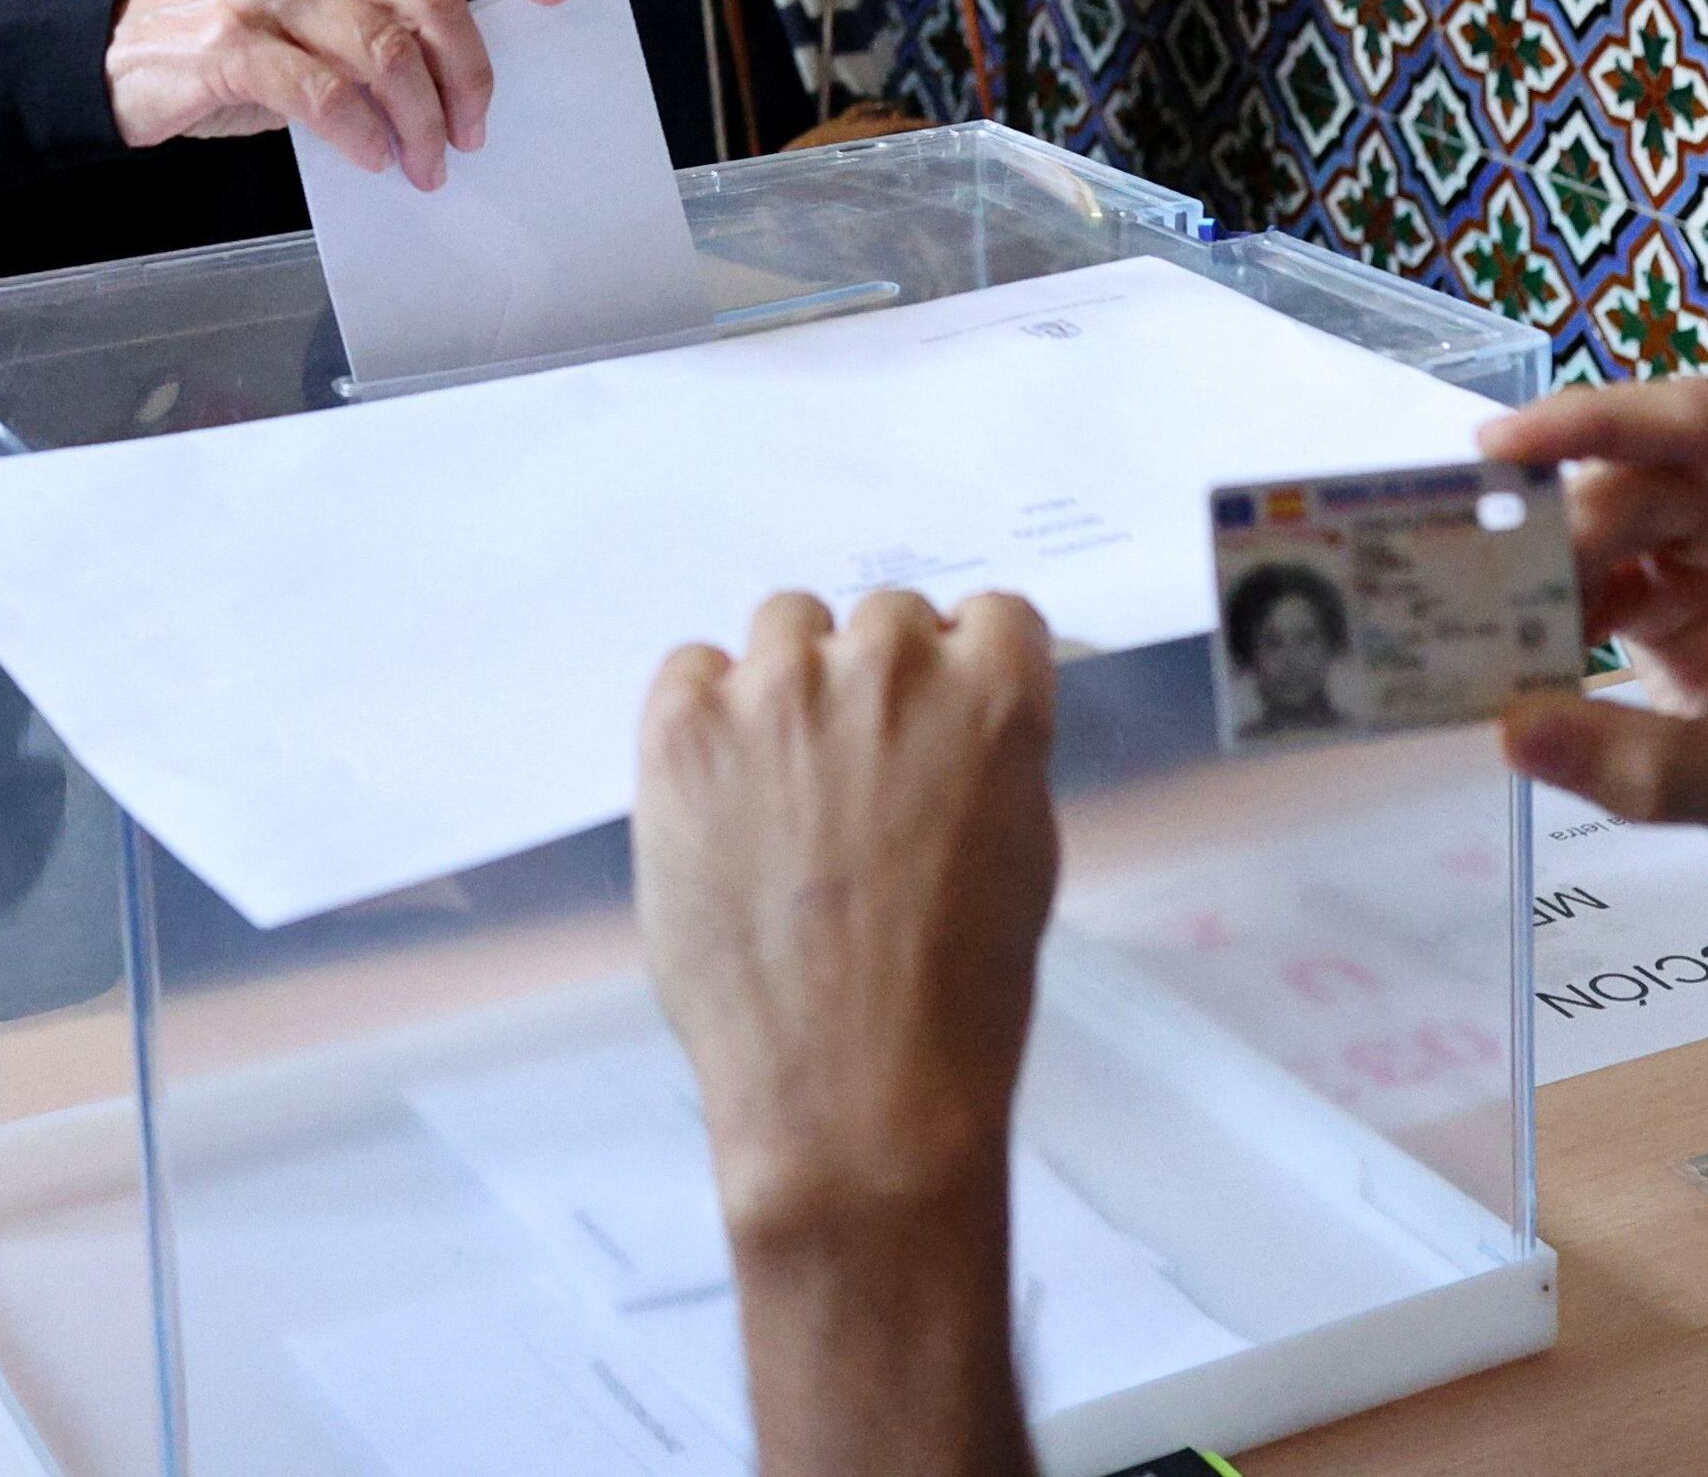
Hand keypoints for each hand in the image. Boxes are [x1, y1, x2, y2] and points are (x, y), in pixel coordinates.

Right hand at [103, 0, 559, 185]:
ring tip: (426, 165)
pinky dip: (364, 135)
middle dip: (469, 74)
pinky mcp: (232, 45)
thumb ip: (373, 8)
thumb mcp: (303, 1)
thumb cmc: (225, 39)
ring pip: (385, 51)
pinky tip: (372, 159)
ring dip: (422, 121)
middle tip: (472, 132)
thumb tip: (463, 65)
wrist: (112, 61)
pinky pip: (325, 93)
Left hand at [639, 588, 1061, 1245]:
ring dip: (792, 685)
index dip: (966, 670)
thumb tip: (951, 713)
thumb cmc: (954, 995)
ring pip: (786, 626)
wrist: (856, 1091)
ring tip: (784, 786)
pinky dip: (706, 713)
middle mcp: (889, 667)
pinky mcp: (685, 730)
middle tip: (860, 774)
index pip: (991, 616)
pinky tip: (721, 791)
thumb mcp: (1022, 851)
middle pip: (885, 618)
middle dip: (878, 684)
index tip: (943, 716)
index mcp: (992, 695)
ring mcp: (779, 692)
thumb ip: (987, 752)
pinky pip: (690, 668)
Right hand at [1474, 377, 1707, 914]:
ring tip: (1480, 624)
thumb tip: (1512, 732)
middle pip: (1641, 474)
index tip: (1497, 446)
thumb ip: (1649, 766)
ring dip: (1547, 569)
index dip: (1597, 423)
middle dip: (1557, 529)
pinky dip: (1555, 605)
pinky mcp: (1687, 577)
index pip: (1706, 427)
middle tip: (1468, 584)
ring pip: (1609, 515)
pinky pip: (1601, 566)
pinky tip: (1518, 652)